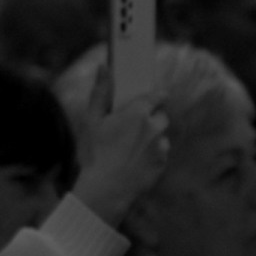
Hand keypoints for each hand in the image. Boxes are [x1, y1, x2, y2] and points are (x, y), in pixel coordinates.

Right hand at [73, 94, 170, 233]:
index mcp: (139, 112)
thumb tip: (105, 67)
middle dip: (150, 118)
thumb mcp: (93, 120)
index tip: (151, 97)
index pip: (158, 95)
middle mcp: (155, 126)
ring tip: (130, 146)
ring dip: (152, 136)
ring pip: (161, 135)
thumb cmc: (96, 152)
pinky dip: (152, 153)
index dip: (155, 95)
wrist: (107, 188)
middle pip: (160, 115)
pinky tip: (134, 160)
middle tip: (132, 126)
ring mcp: (161, 145)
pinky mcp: (163, 162)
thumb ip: (100, 92)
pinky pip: (161, 152)